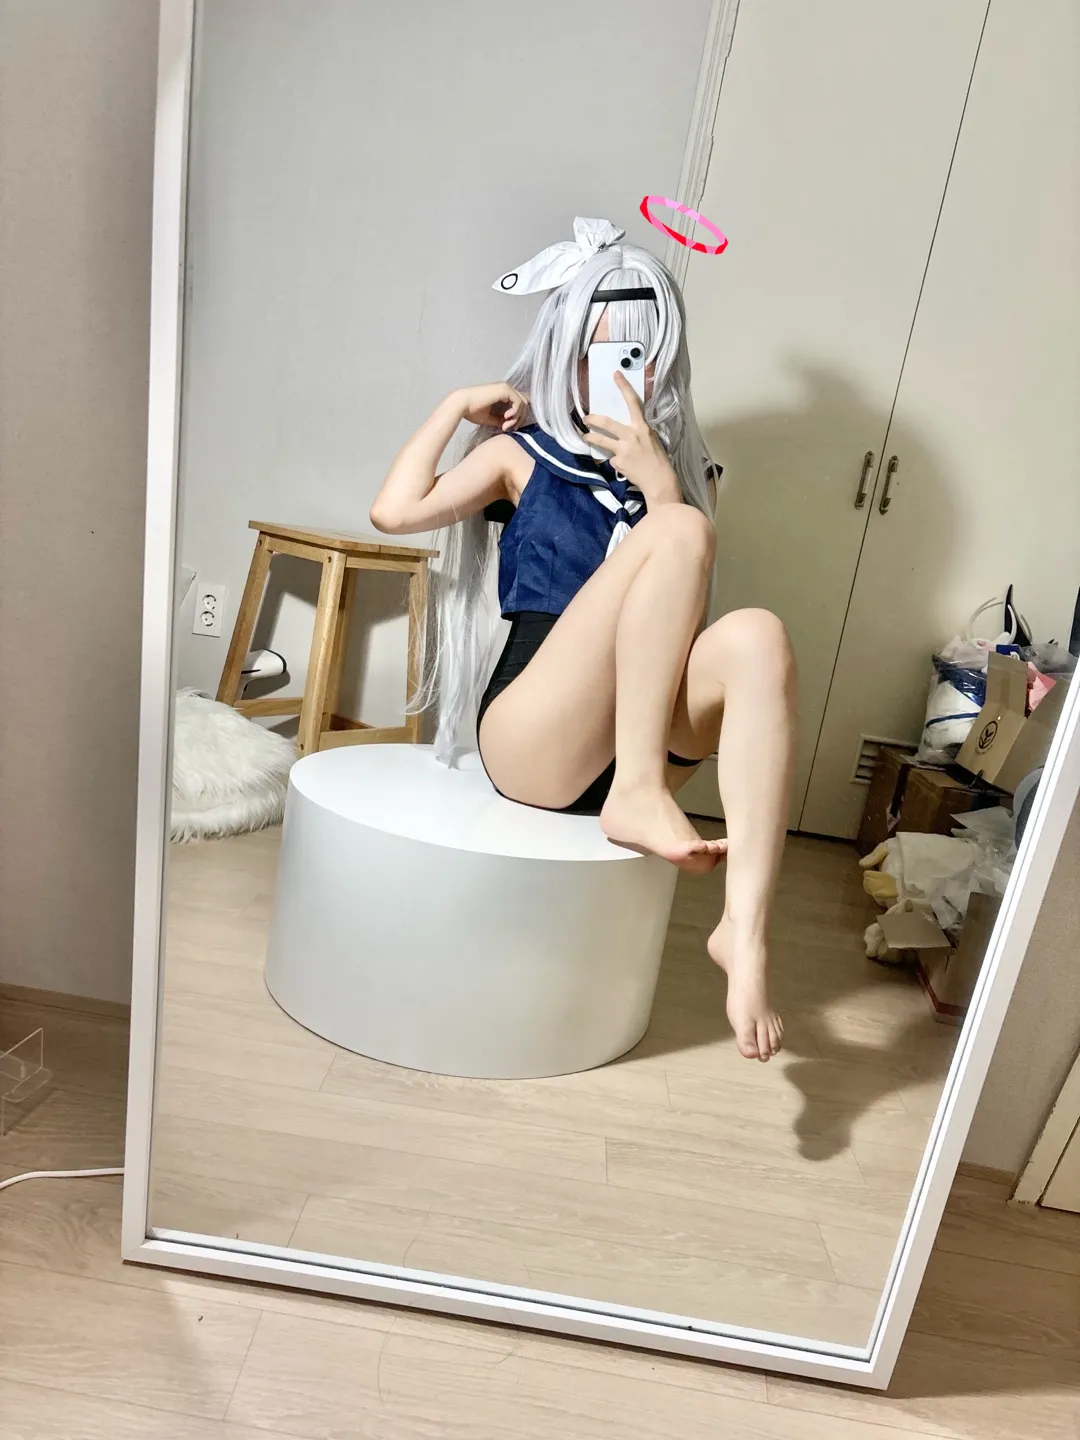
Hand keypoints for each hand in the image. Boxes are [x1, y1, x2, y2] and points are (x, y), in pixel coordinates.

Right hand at [456, 382, 527, 431]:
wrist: (461, 405)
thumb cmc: (472, 411)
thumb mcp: (491, 418)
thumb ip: (502, 419)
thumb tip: (512, 424)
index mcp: (502, 394)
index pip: (518, 405)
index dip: (517, 418)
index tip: (508, 428)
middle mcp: (505, 389)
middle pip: (524, 404)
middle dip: (519, 419)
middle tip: (509, 428)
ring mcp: (506, 388)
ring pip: (523, 403)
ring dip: (517, 418)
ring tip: (505, 426)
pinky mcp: (505, 389)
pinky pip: (518, 402)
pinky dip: (515, 412)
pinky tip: (506, 418)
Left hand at [582, 372, 679, 500]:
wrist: (659, 482)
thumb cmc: (659, 461)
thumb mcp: (652, 440)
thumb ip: (639, 432)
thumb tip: (626, 428)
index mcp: (643, 427)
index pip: (633, 402)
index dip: (623, 387)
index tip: (616, 375)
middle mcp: (631, 436)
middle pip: (607, 422)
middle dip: (593, 419)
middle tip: (586, 417)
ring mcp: (623, 449)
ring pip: (601, 440)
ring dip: (591, 437)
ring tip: (585, 436)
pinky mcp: (618, 462)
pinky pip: (611, 459)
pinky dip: (614, 461)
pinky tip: (622, 466)